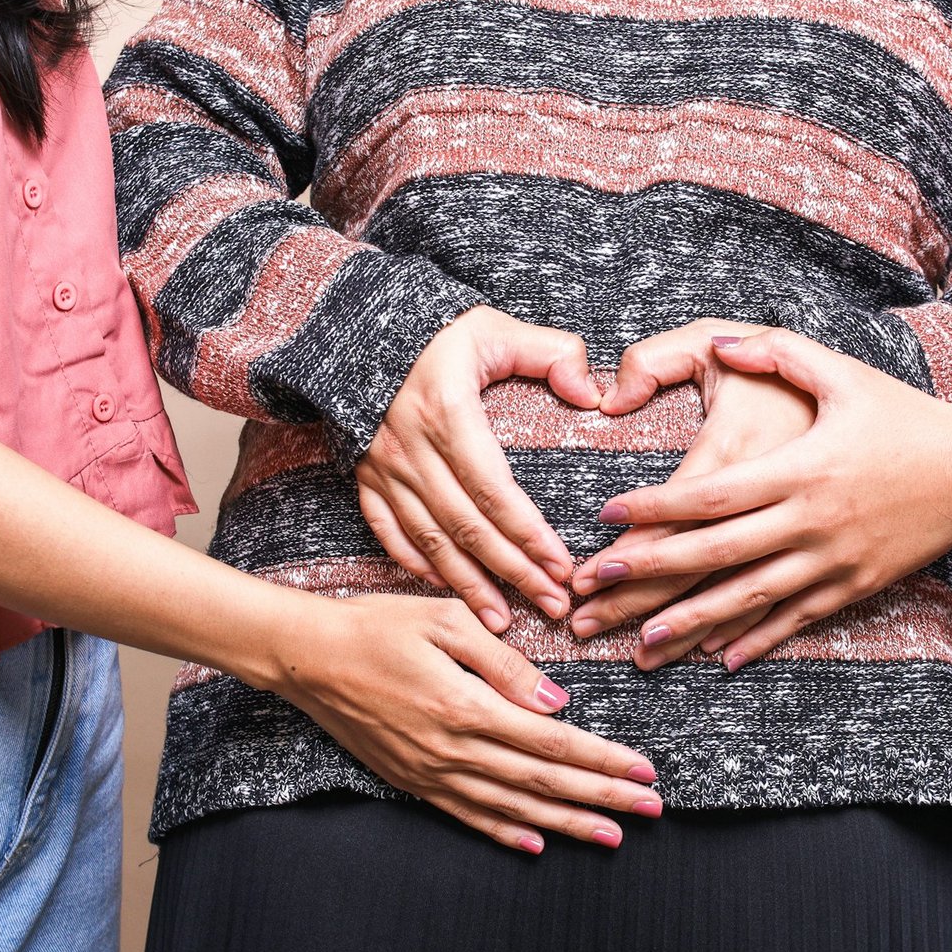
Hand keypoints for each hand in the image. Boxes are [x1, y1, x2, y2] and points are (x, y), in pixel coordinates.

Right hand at [260, 591, 662, 852]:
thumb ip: (505, 663)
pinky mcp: (412, 781)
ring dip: (566, 824)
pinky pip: (468, 815)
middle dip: (603, 799)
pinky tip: (536, 843)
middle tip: (652, 811)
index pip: (553, 745)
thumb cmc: (377, 626)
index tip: (644, 772)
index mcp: (467, 708)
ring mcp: (431, 772)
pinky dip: (506, 833)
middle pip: (544, 784)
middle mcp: (452, 751)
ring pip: (513, 808)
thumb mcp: (446, 621)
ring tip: (612, 835)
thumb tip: (556, 702)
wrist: (307, 657)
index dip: (604, 761)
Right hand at [357, 306, 600, 630]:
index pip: (495, 489)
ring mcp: (384, 469)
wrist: (358, 333)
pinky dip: (417, 567)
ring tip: (503, 623)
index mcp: (447, 413)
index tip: (563, 566)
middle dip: (513, 572)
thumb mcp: (495, 328)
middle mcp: (412, 449)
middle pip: (468, 527)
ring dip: (468, 586)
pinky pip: (390, 534)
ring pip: (430, 541)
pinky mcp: (365, 479)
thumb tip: (594, 394)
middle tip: (552, 605)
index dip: (529, 534)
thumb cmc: (438, 333)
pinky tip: (448, 592)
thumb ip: (552, 353)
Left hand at [585, 329, 951, 670]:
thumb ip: (778, 352)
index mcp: (800, 467)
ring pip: (751, 598)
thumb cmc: (904, 417)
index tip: (608, 516)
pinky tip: (718, 658)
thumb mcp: (843, 372)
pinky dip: (756, 639)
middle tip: (595, 587)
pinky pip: (796, 619)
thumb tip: (721, 342)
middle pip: (718, 553)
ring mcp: (833, 560)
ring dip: (692, 622)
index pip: (713, 493)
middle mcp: (811, 520)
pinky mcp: (853, 586)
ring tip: (642, 641)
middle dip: (650, 571)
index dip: (656, 507)